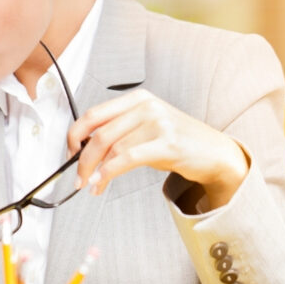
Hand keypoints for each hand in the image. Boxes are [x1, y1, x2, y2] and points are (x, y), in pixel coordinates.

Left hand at [66, 89, 249, 209]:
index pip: (93, 114)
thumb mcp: (145, 128)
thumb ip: (118, 132)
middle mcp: (146, 106)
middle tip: (77, 176)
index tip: (69, 153)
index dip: (74, 135)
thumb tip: (84, 151)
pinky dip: (109, 172)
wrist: (215, 153)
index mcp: (137, 99)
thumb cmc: (177, 142)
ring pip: (111, 147)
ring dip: (95, 170)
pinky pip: (128, 158)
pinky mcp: (168, 143)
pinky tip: (101, 183)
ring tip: (91, 185)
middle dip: (82, 158)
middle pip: (99, 133)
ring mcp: (158, 123)